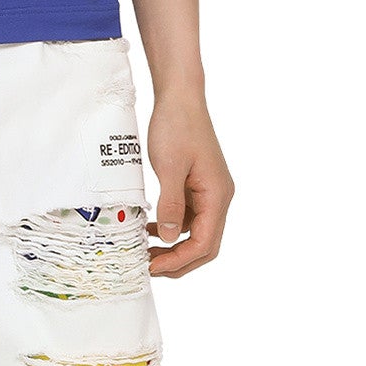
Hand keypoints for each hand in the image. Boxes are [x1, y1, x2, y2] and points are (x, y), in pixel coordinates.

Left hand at [146, 90, 234, 278]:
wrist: (180, 98)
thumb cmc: (177, 126)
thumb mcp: (169, 168)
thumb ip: (171, 205)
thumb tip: (170, 238)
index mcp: (218, 195)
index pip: (205, 243)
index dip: (180, 260)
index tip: (153, 267)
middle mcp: (219, 197)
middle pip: (205, 244)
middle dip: (179, 261)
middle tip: (150, 268)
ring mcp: (209, 192)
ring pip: (196, 233)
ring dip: (174, 247)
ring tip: (147, 253)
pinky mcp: (198, 186)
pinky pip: (188, 217)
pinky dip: (172, 228)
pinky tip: (151, 229)